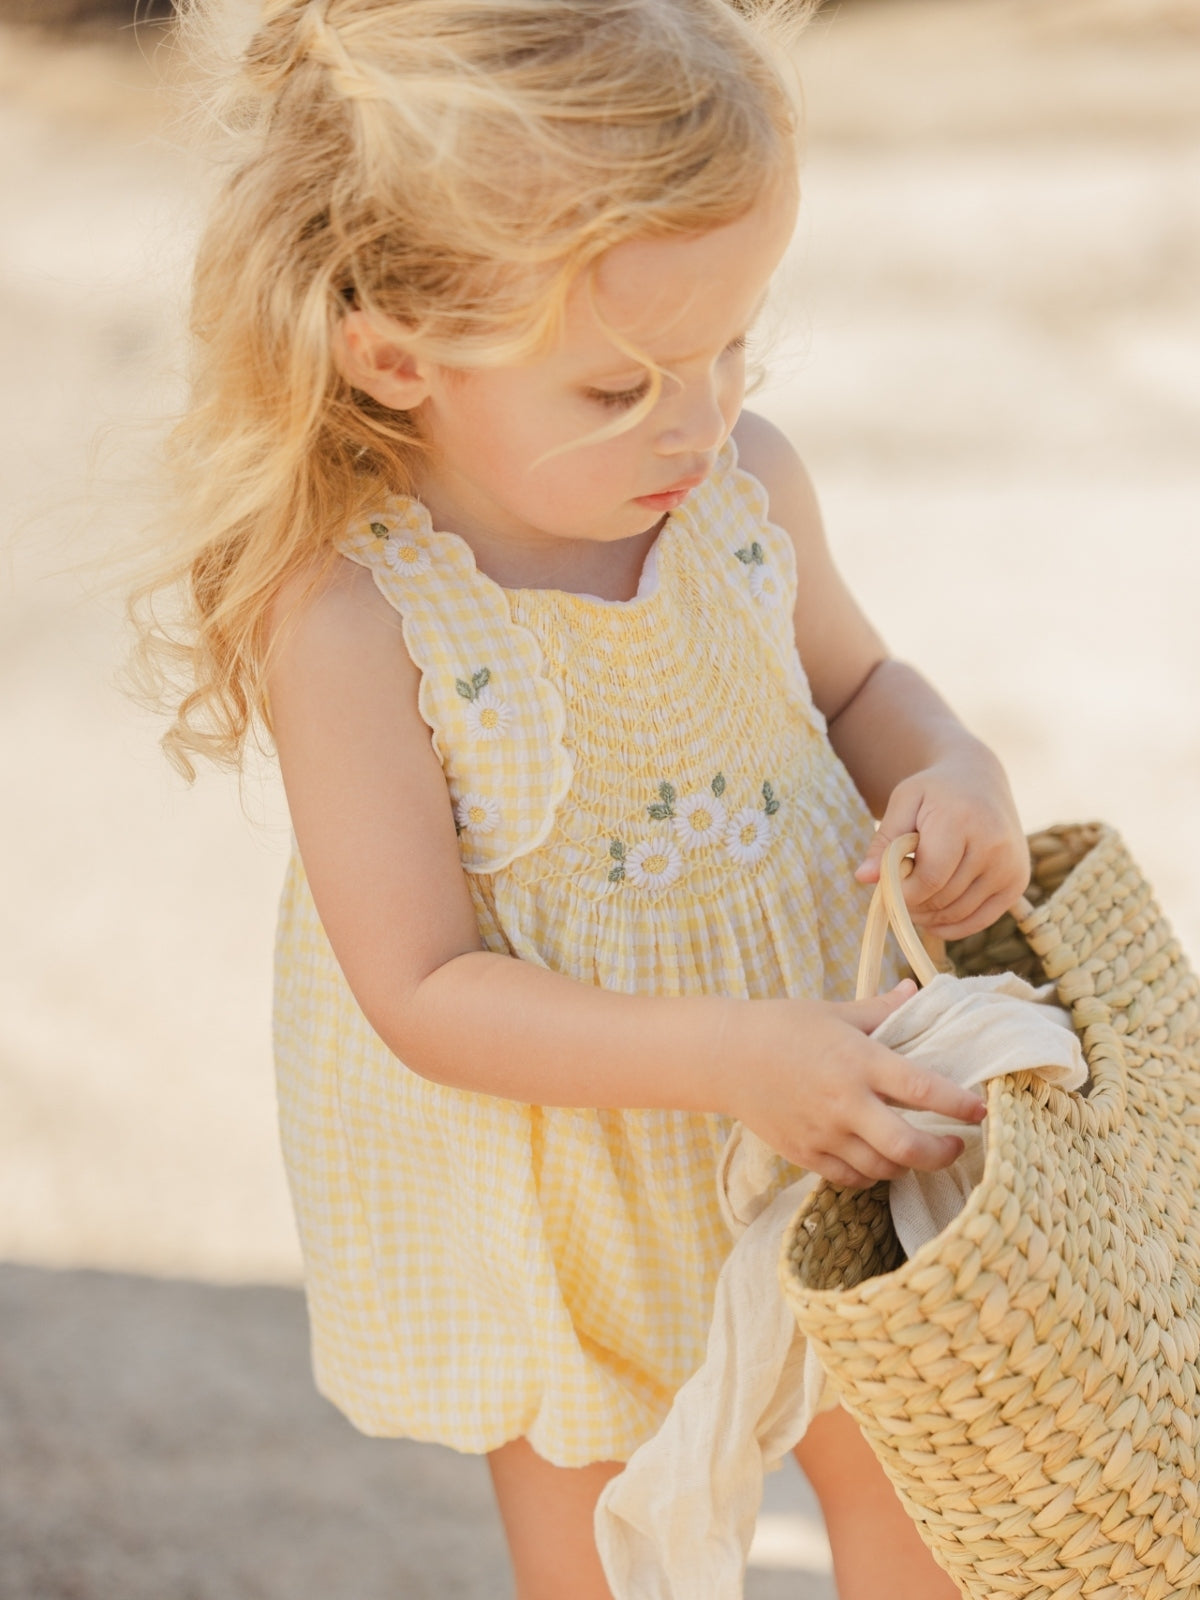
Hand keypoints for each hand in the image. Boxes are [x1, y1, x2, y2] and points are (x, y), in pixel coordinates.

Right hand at [722, 983, 987, 1186]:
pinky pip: (851, 1179)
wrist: (724, 1056)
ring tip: (915, 1150)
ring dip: (907, 1164)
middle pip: (908, 1147)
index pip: (923, 1088)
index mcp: (859, 1061)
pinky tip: (877, 1160)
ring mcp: (824, 1134)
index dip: (960, 1104)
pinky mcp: (805, 1154)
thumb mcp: (835, 1011)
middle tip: (957, 1145)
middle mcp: (845, 1103)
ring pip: (882, 1169)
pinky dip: (871, 1175)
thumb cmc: (782, 1026)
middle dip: (943, 1153)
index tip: (979, 1109)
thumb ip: (881, 1009)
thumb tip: (916, 990)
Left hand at [854, 741, 1029, 938]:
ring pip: (960, 913)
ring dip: (930, 917)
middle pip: (944, 898)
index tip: (886, 886)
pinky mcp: (1018, 882)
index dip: (902, 892)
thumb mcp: (904, 802)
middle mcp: (994, 845)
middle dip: (913, 904)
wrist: (980, 779)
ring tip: (913, 900)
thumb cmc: (935, 791)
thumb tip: (863, 878)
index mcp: (963, 821)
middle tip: (897, 893)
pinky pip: (981, 920)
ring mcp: (1010, 866)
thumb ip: (884, 841)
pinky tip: (932, 919)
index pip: (930, 878)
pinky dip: (953, 927)